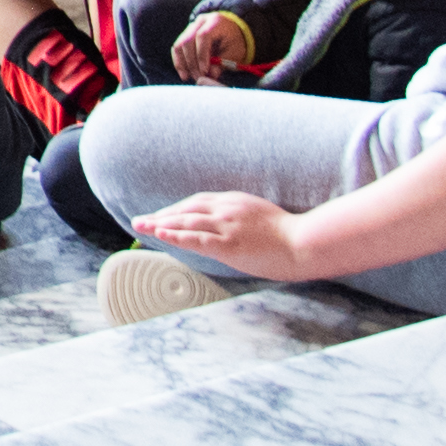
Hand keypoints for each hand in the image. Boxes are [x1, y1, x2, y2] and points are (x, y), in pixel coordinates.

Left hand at [131, 192, 304, 280]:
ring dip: (161, 224)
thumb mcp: (259, 217)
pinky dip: (177, 235)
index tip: (160, 216)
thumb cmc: (288, 235)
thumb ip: (239, 218)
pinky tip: (162, 234)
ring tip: (142, 227)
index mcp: (234, 202)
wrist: (304, 242)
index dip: (175, 210)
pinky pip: (196, 238)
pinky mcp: (229, 243)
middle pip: (186, 209)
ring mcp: (227, 225)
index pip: (196, 203)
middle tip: (140, 221)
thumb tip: (224, 229)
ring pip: (186, 222)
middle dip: (161, 216)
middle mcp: (226, 209)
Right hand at [171, 12, 248, 83]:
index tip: (204, 70)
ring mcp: (191, 27)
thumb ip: (223, 62)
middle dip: (191, 62)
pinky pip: (177, 48)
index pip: (202, 36)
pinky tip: (184, 73)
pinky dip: (179, 61)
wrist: (233, 31)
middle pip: (188, 40)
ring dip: (182, 63)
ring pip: (179, 44)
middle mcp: (200, 22)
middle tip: (198, 77)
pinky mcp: (185, 35)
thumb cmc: (235, 41)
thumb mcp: (234, 52)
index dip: (201, 54)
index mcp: (215, 22)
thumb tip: (211, 74)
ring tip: (189, 77)